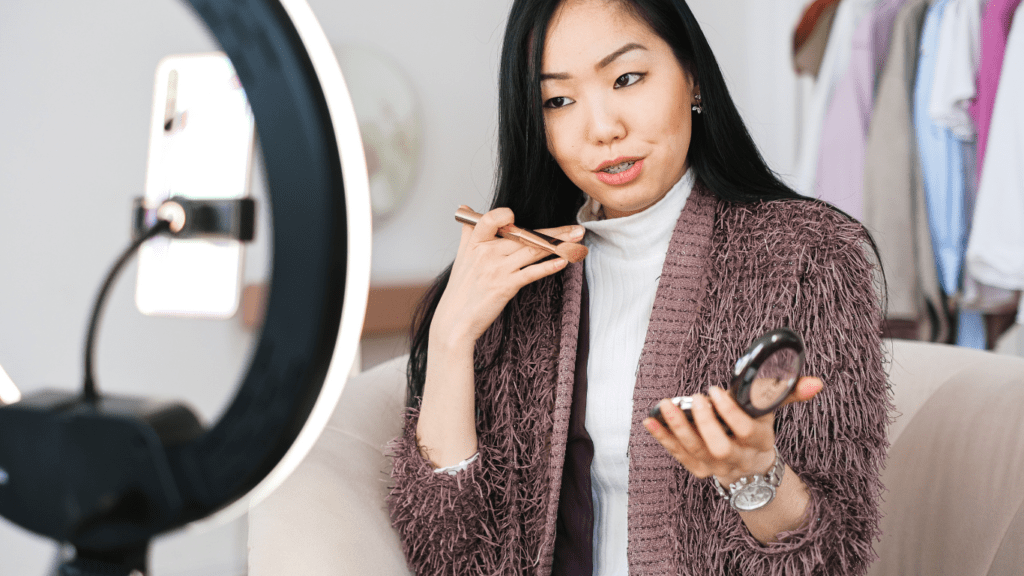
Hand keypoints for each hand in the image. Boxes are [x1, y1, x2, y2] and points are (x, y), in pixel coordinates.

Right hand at [432, 207, 584, 347]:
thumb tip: (465, 206)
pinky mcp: (506, 286)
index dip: (505, 215)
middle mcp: (487, 253)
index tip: (517, 216)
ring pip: (533, 250)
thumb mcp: (461, 257)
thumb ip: (469, 232)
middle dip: (554, 231)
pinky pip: (531, 273)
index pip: (492, 219)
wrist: (455, 321)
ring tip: (578, 241)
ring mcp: (497, 269)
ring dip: (559, 245)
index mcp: (475, 243)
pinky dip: (548, 267)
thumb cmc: (461, 291)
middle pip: (524, 235)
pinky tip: (563, 261)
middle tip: (576, 229)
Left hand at [643, 377, 822, 484]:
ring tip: (666, 404)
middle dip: (704, 421)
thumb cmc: (757, 432)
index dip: (729, 412)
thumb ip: (788, 394)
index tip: (717, 390)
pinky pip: (677, 454)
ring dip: (677, 427)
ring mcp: (714, 465)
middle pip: (718, 445)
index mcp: (756, 441)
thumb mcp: (772, 414)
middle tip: (696, 398)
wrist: (751, 471)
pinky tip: (650, 420)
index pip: (745, 430)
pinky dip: (662, 438)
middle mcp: (735, 456)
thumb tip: (816, 382)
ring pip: (694, 450)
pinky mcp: (696, 467)